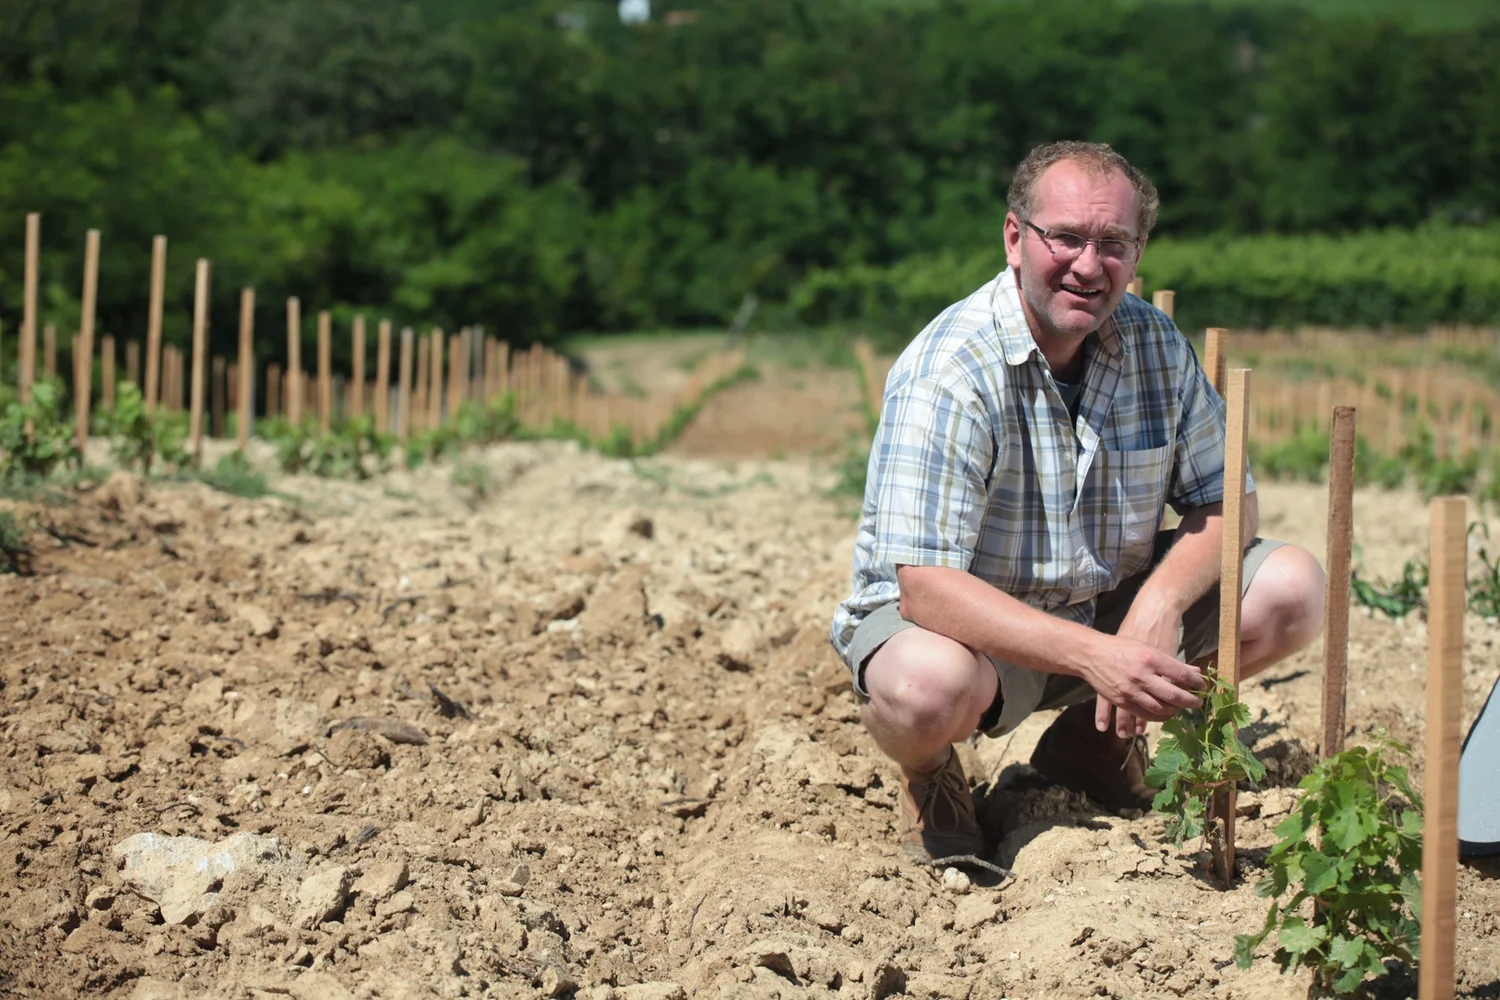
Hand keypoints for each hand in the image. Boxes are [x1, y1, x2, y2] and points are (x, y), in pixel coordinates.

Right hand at [1099, 599, 1193, 736]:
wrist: (1091, 654)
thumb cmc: (1121, 647)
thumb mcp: (1147, 648)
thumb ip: (1170, 662)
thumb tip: (1194, 672)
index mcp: (1151, 658)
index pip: (1182, 675)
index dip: (1197, 683)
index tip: (1203, 687)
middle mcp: (1142, 675)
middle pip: (1173, 696)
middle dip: (1190, 702)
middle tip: (1197, 703)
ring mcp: (1131, 690)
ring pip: (1160, 709)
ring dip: (1174, 711)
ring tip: (1179, 708)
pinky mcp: (1121, 700)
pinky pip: (1142, 714)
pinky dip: (1156, 717)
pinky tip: (1162, 714)